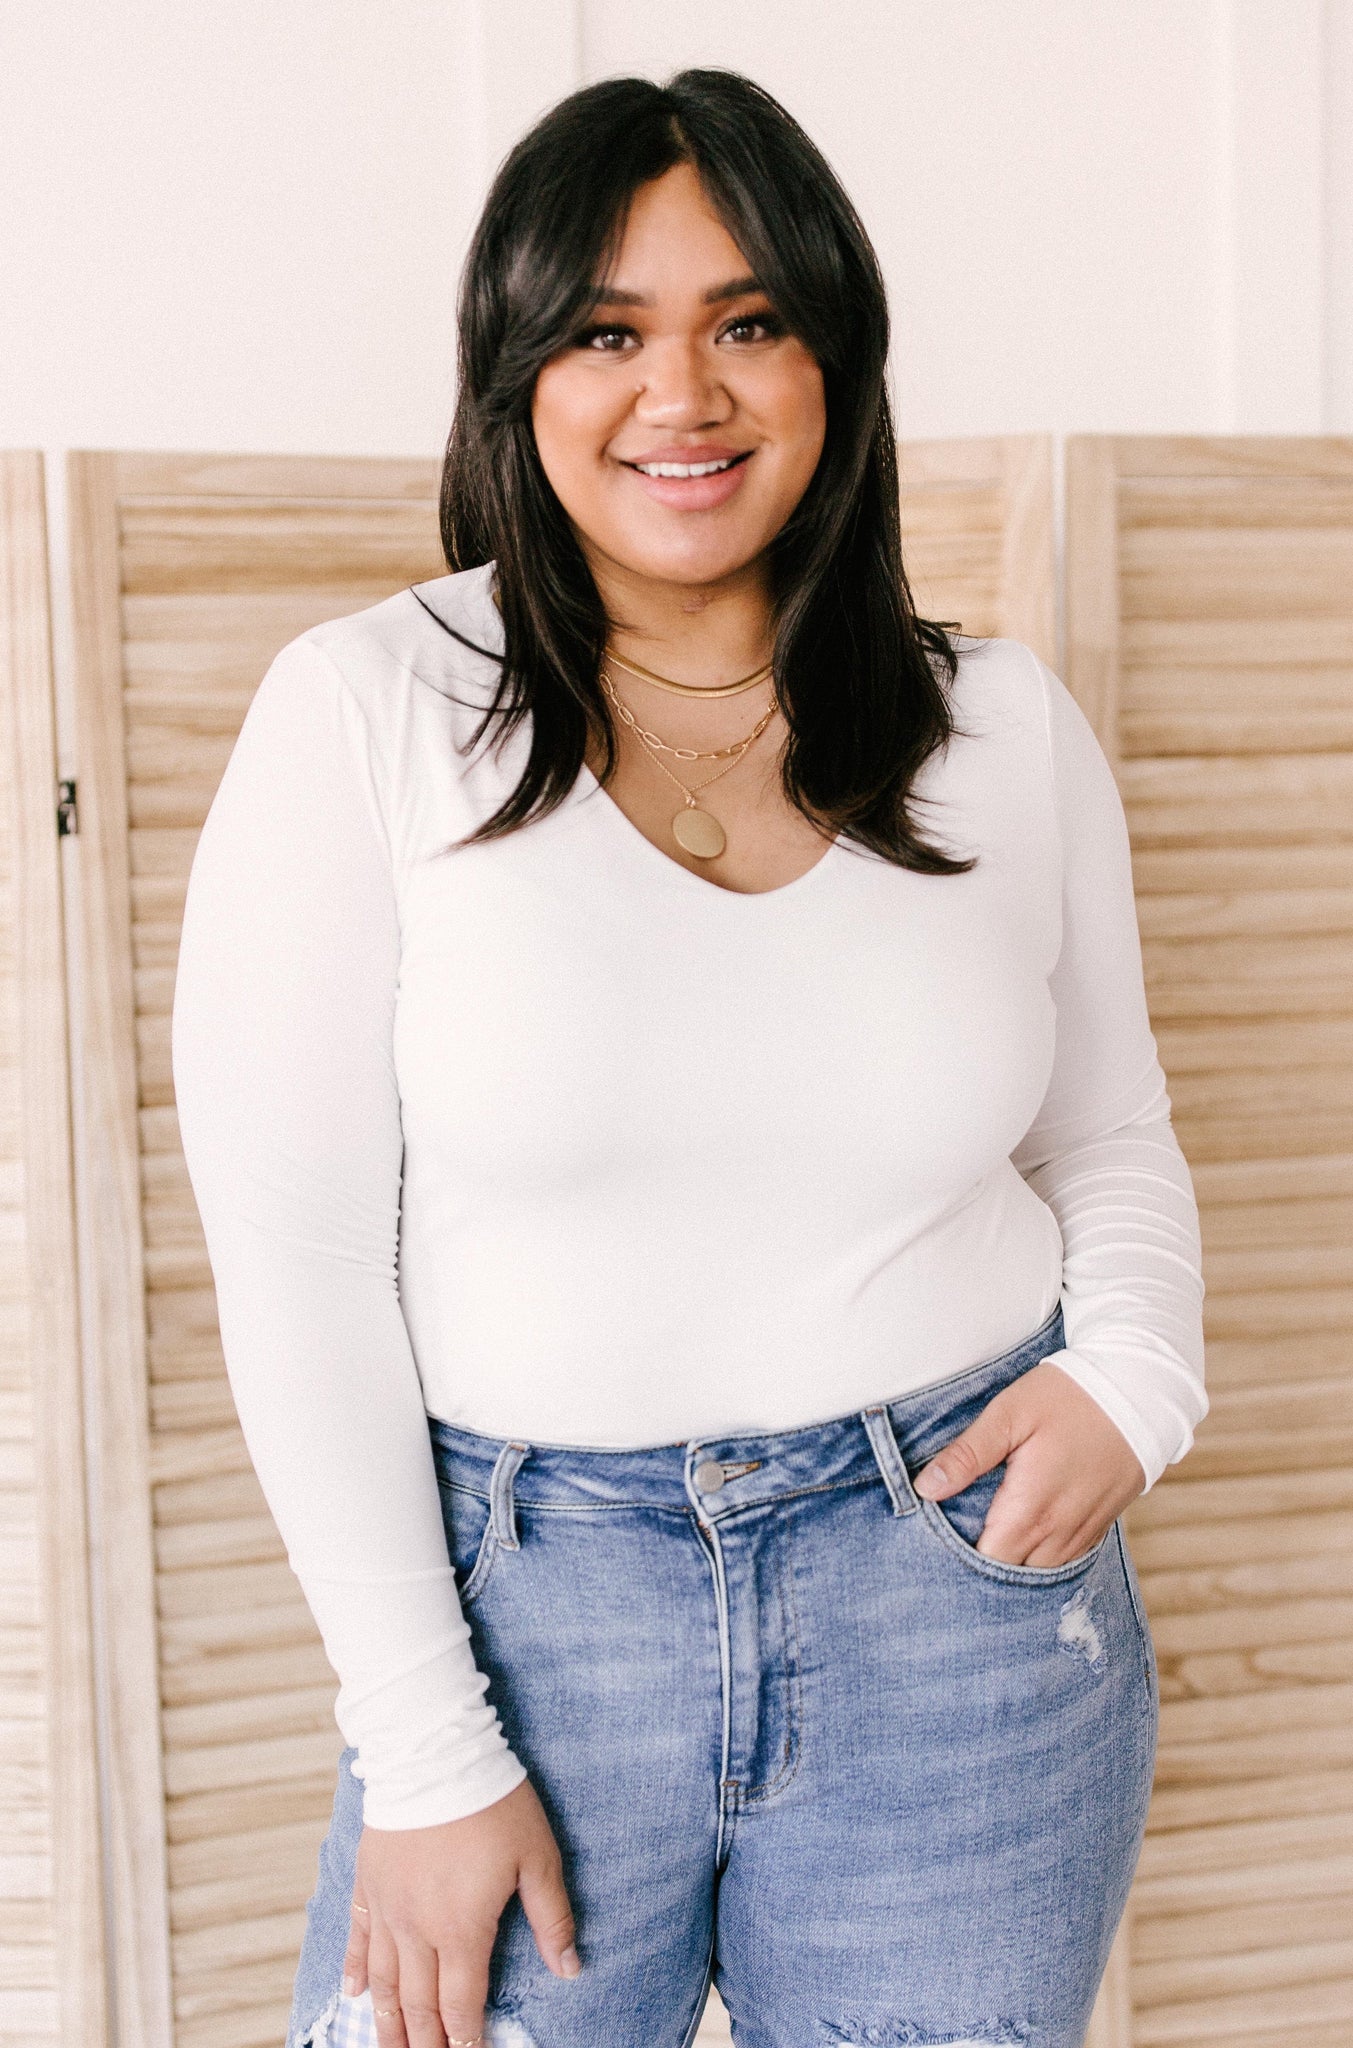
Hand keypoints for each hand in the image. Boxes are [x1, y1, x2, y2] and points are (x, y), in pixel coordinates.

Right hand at [343, 1776, 578, 2047]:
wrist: (434, 1751)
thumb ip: (552, 1917)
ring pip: (383, 1983)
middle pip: (418, 2005)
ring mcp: (388, 1907)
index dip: (467, 2040)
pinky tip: (353, 1995)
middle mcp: (418, 1928)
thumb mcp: (538, 1856)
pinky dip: (356, 1972)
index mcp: (462, 1928)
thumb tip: (571, 1968)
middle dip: (426, 2044)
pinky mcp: (368, 1882)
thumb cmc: (494, 1801)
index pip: (462, 2004)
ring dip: (387, 2024)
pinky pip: (358, 1938)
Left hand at [912, 1361, 1144, 1566]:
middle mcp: (1059, 1532)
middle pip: (1012, 1575)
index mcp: (1031, 1508)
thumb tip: (926, 1489)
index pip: (986, 1562)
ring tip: (988, 1534)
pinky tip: (1025, 1534)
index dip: (958, 1558)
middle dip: (983, 1564)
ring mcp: (1083, 1533)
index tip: (939, 1538)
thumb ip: (967, 1455)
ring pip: (1039, 1572)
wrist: (1139, 1392)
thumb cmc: (1068, 1397)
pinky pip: (1064, 1560)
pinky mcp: (1099, 1527)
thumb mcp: (1009, 1414)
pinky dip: (1041, 1555)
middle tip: (956, 1538)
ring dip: (1013, 1561)